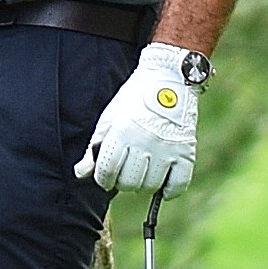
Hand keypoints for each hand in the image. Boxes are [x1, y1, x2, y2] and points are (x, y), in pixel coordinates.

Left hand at [77, 43, 200, 193]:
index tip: (106, 177)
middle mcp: (145, 142)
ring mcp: (167, 149)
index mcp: (122, 131)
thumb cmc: (135, 99)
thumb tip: (80, 173)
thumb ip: (94, 147)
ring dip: (144, 185)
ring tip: (143, 174)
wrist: (169, 78)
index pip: (108, 171)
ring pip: (151, 186)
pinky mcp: (186, 152)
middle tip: (126, 173)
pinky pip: (178, 184)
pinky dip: (169, 190)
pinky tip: (162, 184)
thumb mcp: (109, 118)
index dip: (103, 179)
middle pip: (129, 182)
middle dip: (123, 182)